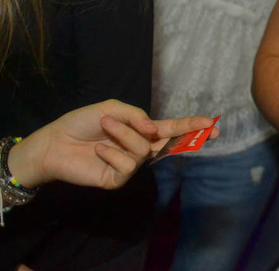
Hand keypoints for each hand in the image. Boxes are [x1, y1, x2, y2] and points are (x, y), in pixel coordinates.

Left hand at [9, 100, 218, 189]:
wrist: (54, 142)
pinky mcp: (117, 179)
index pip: (171, 128)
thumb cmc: (81, 123)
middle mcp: (139, 147)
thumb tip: (154, 131)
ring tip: (104, 128)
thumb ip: (137, 116)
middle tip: (210, 130)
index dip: (192, 125)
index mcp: (140, 130)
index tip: (213, 123)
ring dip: (122, 135)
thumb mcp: (111, 108)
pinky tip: (98, 150)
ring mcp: (129, 164)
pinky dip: (111, 153)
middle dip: (190, 135)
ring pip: (142, 150)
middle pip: (170, 143)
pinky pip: (126, 165)